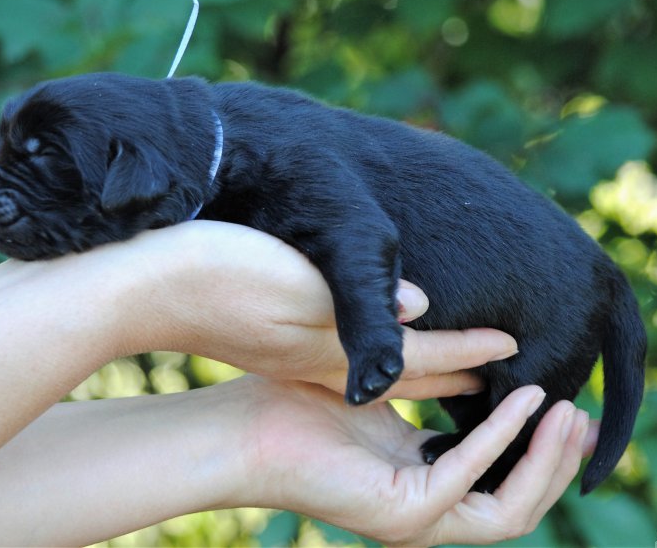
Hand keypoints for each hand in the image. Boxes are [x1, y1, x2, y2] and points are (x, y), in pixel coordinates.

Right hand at [107, 221, 517, 398]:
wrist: (142, 287)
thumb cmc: (214, 272)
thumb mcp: (290, 277)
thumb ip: (358, 300)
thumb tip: (419, 308)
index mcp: (330, 342)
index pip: (419, 348)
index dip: (469, 347)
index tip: (514, 346)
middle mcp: (319, 359)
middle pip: (405, 373)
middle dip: (455, 376)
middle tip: (501, 385)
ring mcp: (295, 357)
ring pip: (378, 375)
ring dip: (423, 375)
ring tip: (457, 378)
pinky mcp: (274, 348)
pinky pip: (346, 368)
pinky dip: (382, 368)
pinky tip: (381, 362)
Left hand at [241, 376, 595, 545]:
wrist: (246, 427)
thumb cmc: (306, 404)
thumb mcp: (392, 393)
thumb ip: (439, 387)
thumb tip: (483, 362)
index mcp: (424, 483)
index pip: (502, 483)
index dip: (541, 451)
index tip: (565, 407)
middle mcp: (426, 511)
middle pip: (520, 504)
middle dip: (558, 461)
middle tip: (583, 414)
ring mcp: (414, 521)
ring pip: (511, 512)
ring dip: (545, 461)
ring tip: (567, 411)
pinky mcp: (399, 514)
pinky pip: (469, 479)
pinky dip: (501, 440)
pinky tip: (522, 403)